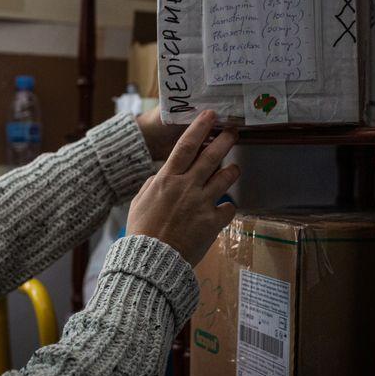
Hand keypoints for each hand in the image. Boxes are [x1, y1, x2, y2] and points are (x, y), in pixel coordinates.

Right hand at [127, 110, 239, 266]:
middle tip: (233, 131)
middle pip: (211, 156)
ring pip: (226, 177)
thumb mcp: (140, 200)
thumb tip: (162, 176)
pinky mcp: (213, 222)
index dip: (199, 128)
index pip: (185, 146)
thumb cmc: (142, 230)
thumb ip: (154, 184)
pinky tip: (224, 207)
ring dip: (232, 170)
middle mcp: (186, 187)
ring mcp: (202, 203)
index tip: (210, 115)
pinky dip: (228, 206)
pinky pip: (229, 207)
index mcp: (166, 179)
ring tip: (234, 168)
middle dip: (225, 140)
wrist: (151, 260)